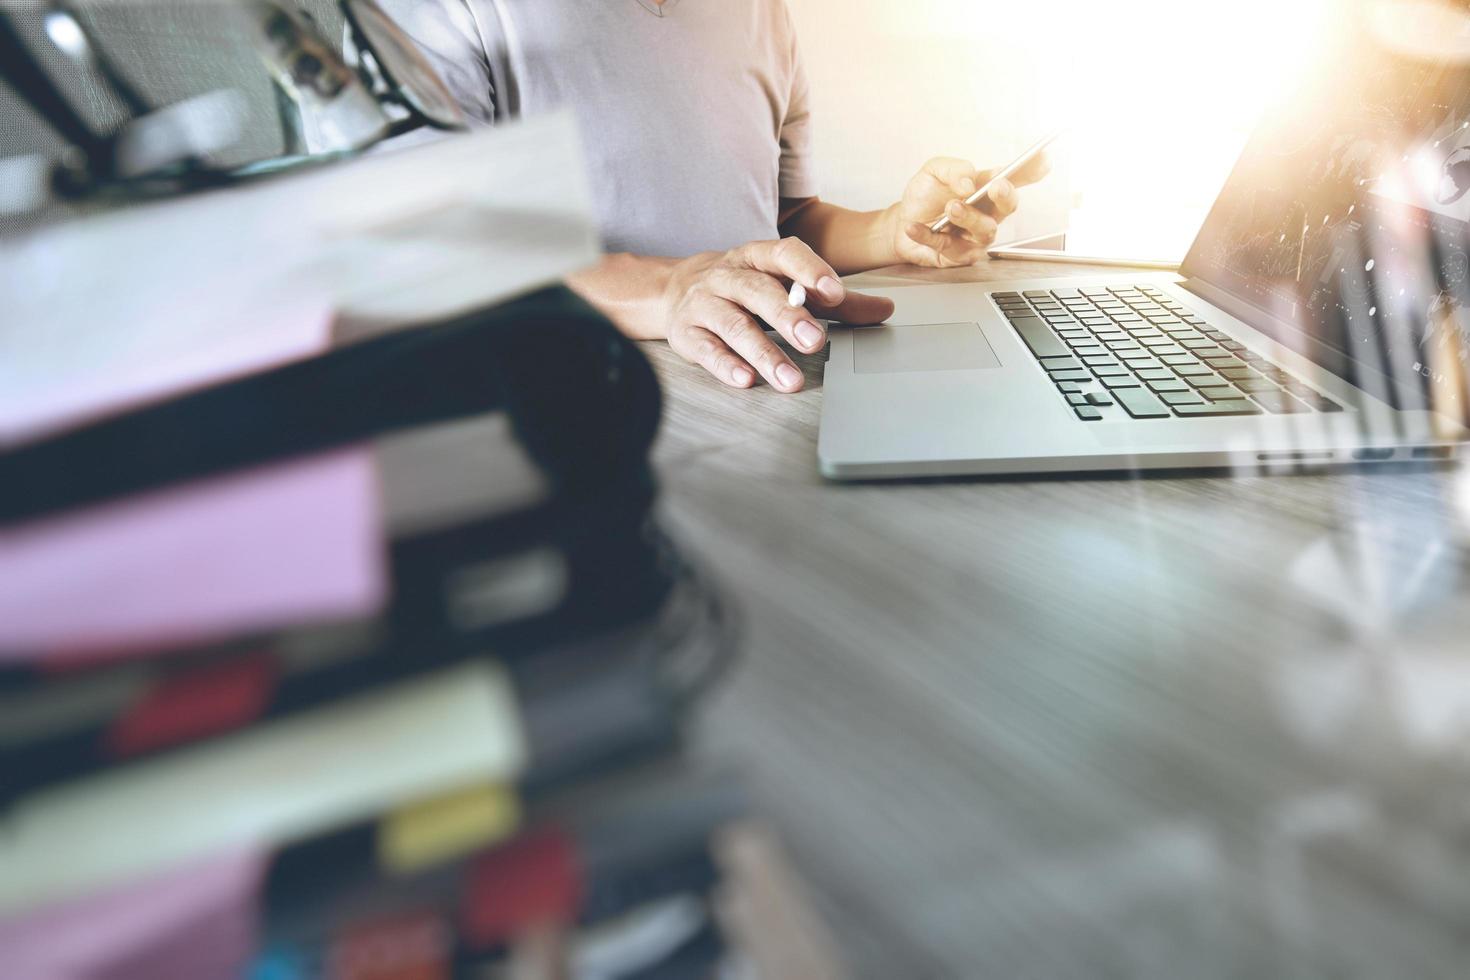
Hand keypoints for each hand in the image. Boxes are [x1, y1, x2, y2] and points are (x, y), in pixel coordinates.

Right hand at [661, 238, 893, 391]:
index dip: (809, 270)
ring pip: (734, 326)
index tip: (834, 293)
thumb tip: (885, 309)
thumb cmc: (744, 288)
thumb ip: (834, 301)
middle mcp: (728, 275)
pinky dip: (726, 365)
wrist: (673, 290)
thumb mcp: (785, 285)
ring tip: (790, 380)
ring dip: (763, 353)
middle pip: (759, 292)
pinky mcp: (686, 333)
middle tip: (815, 341)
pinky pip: (706, 349)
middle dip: (787, 317)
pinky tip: (746, 380)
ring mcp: (704, 303)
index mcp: (758, 257)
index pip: (784, 254)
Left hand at [887, 153, 1048, 267]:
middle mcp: (987, 213)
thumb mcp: (933, 171)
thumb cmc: (925, 196)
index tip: (1043, 159)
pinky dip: (928, 236)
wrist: (900, 222)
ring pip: (984, 231)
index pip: (1015, 178)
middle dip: (1005, 196)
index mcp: (986, 188)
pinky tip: (914, 227)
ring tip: (950, 207)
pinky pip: (948, 247)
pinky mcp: (958, 256)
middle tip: (995, 186)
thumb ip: (952, 168)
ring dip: (968, 217)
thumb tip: (967, 181)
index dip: (1032, 170)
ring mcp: (975, 237)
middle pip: (1009, 207)